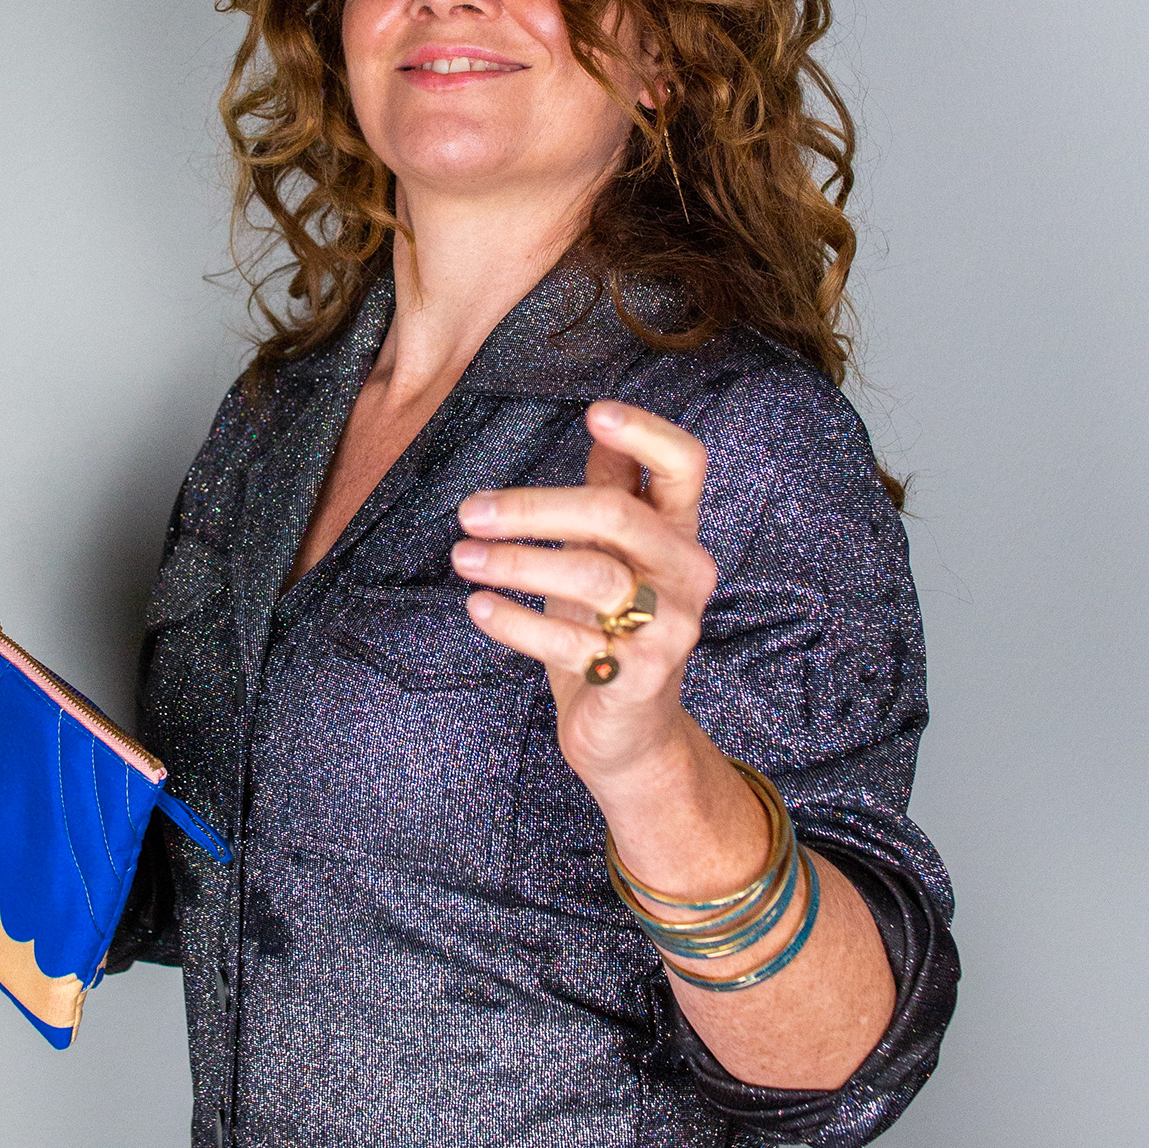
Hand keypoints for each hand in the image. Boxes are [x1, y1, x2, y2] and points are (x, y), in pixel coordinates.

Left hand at [451, 400, 714, 792]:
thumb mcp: (610, 557)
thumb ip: (610, 496)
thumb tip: (599, 427)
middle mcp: (686, 572)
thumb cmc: (611, 629)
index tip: (594, 413)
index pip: (684, 464)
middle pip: (616, 514)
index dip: (646, 433)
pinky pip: (570, 641)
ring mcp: (670, 626)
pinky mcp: (641, 675)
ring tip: (462, 557)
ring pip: (590, 575)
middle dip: (534, 507)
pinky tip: (478, 607)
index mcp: (678, 533)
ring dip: (515, 562)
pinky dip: (516, 621)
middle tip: (470, 510)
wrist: (631, 734)